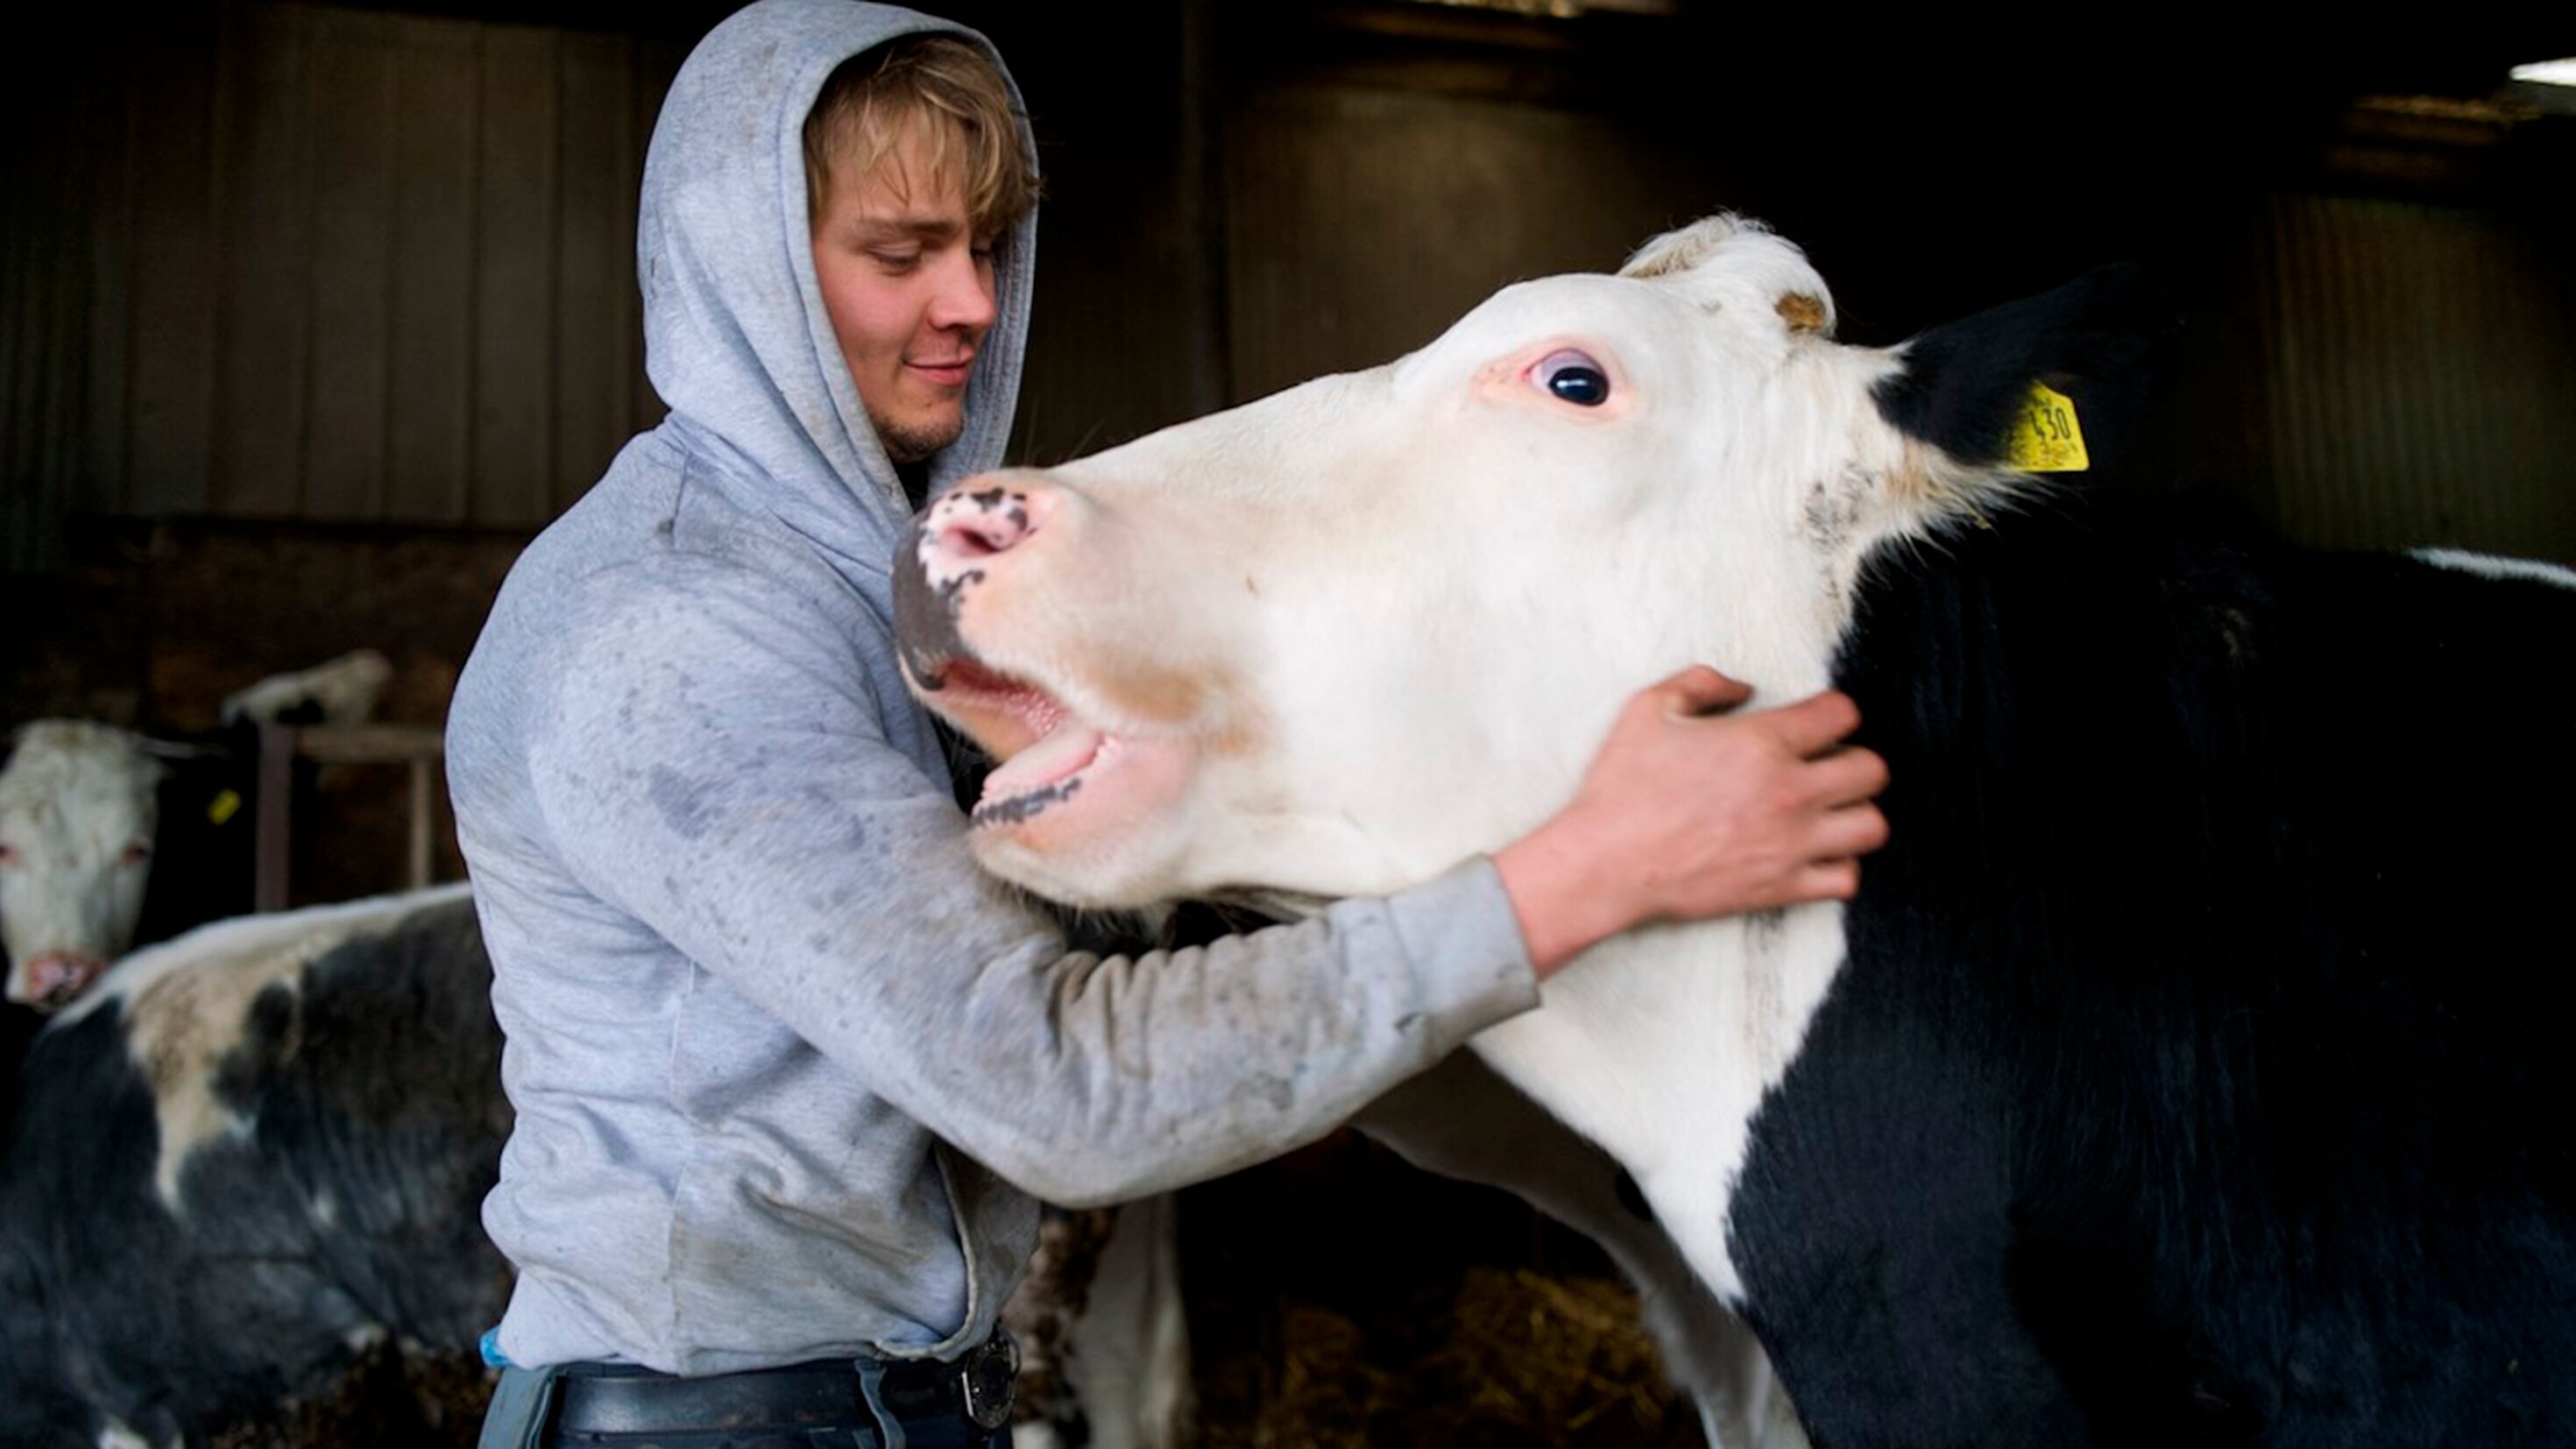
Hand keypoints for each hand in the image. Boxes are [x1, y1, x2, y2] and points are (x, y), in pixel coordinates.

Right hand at [1493, 666, 1888, 977]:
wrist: (1607, 863)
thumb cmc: (1623, 788)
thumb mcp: (1649, 709)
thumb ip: (1701, 683)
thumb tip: (1742, 688)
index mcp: (1762, 743)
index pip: (1842, 714)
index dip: (1834, 712)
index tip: (1818, 722)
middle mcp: (1788, 792)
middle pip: (1871, 770)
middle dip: (1855, 761)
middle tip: (1827, 766)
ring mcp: (1790, 843)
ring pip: (1871, 826)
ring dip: (1856, 814)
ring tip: (1828, 812)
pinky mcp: (1782, 887)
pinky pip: (1846, 879)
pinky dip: (1839, 866)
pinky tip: (1813, 854)